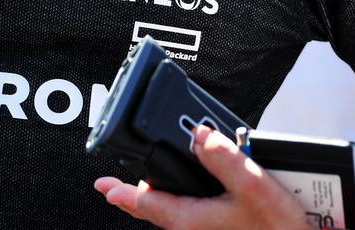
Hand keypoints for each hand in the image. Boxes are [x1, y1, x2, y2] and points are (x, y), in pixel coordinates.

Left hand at [94, 125, 311, 229]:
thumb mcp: (253, 187)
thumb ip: (223, 157)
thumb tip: (197, 134)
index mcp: (189, 219)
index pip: (144, 202)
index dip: (120, 191)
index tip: (101, 184)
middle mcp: (192, 228)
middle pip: (162, 200)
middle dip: (157, 178)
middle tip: (156, 155)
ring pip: (182, 203)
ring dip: (183, 182)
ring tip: (192, 158)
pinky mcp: (222, 228)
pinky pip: (200, 208)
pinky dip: (201, 190)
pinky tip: (222, 179)